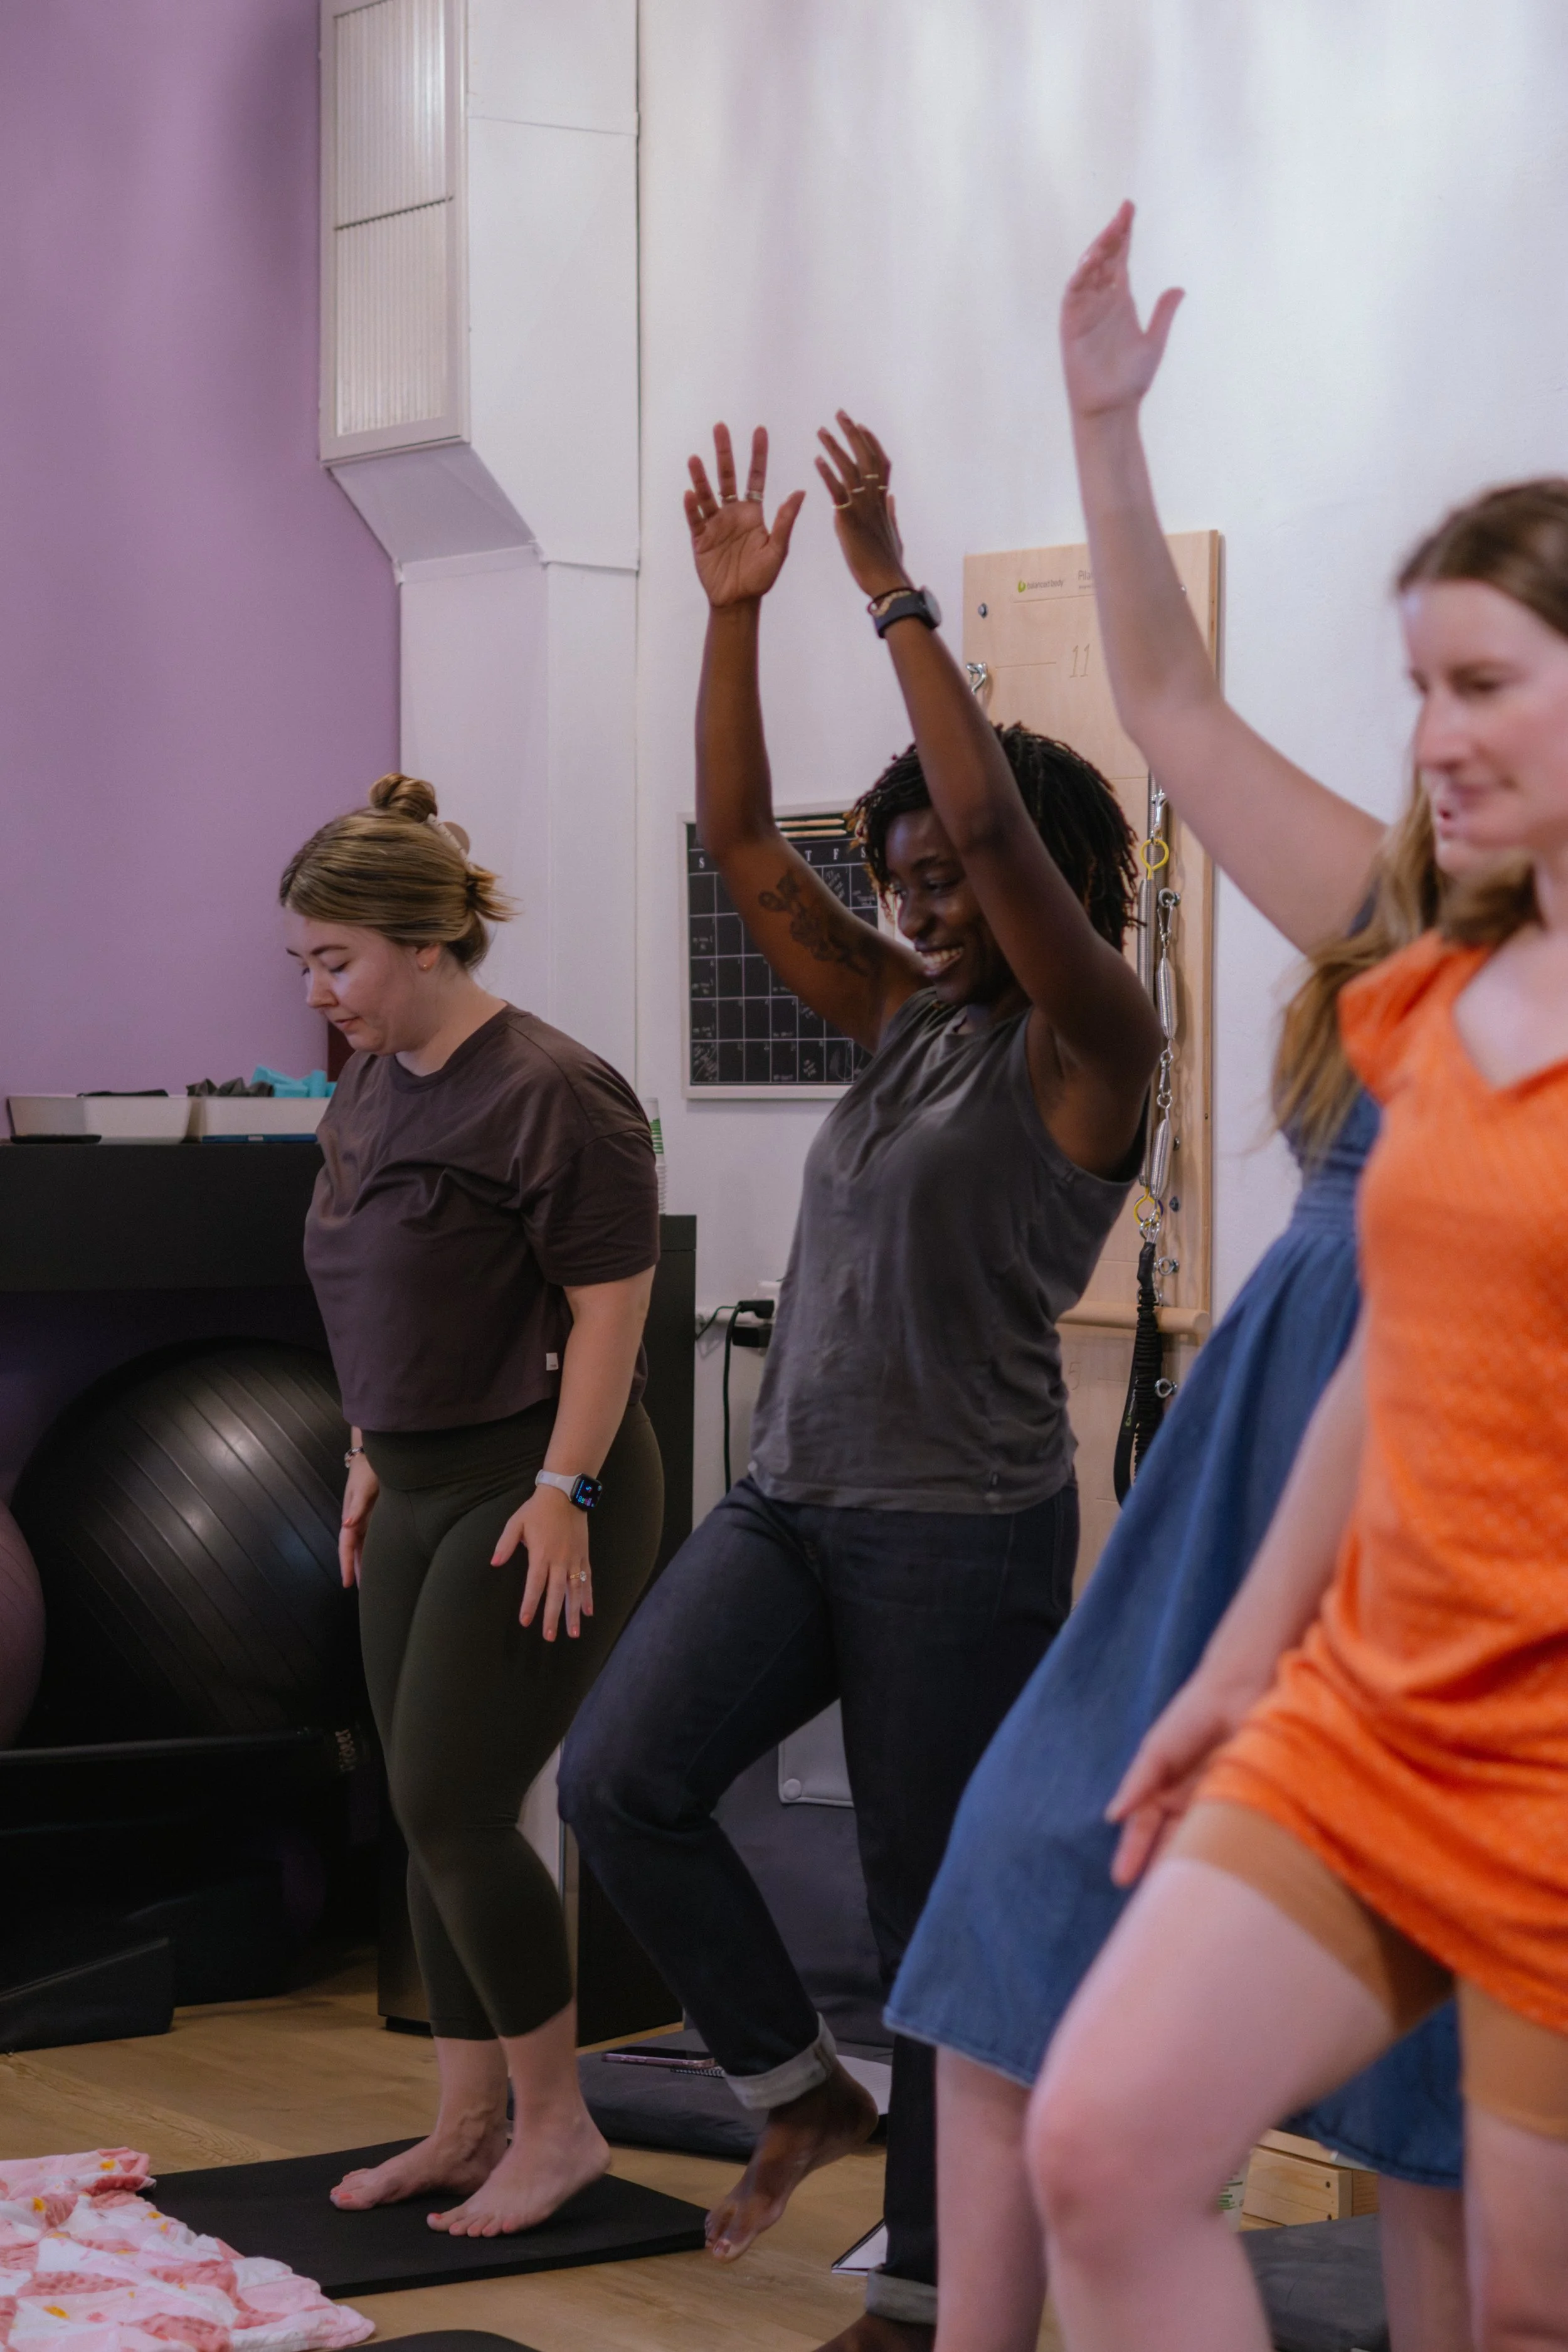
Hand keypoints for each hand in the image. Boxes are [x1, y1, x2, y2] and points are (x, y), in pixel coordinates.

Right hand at [339, 1455, 378, 1588]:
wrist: (372, 1456)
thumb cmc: (367, 1472)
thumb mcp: (364, 1489)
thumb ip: (357, 1507)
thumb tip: (347, 1525)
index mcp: (351, 1517)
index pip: (346, 1546)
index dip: (346, 1565)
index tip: (347, 1583)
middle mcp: (355, 1521)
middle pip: (353, 1551)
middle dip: (355, 1569)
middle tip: (362, 1591)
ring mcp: (363, 1518)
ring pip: (362, 1546)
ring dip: (363, 1562)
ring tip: (370, 1580)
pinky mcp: (372, 1514)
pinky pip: (370, 1537)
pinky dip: (371, 1550)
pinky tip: (378, 1558)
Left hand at [493, 1485, 592, 1641]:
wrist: (565, 1494)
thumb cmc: (537, 1510)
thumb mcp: (516, 1523)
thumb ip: (505, 1544)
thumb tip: (494, 1563)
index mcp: (541, 1554)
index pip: (534, 1584)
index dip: (530, 1603)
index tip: (526, 1621)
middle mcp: (559, 1560)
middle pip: (556, 1593)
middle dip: (553, 1616)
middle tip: (549, 1636)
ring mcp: (574, 1559)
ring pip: (574, 1590)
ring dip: (573, 1612)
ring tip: (573, 1632)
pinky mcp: (583, 1556)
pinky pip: (587, 1579)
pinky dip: (588, 1596)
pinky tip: (588, 1612)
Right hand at [685, 424, 804, 607]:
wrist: (738, 601)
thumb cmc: (760, 578)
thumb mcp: (778, 549)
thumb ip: (785, 521)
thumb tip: (799, 491)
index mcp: (752, 513)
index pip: (755, 477)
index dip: (758, 454)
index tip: (759, 430)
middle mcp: (732, 513)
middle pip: (727, 476)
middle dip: (724, 452)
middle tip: (720, 427)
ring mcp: (714, 524)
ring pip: (707, 494)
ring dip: (701, 477)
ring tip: (695, 459)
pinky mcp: (700, 538)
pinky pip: (695, 519)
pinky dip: (692, 507)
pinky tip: (689, 494)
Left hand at [815, 412, 910, 601]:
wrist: (886, 580)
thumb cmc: (888, 562)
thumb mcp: (893, 532)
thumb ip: (890, 513)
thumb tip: (890, 498)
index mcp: (883, 500)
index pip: (880, 462)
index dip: (871, 442)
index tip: (861, 427)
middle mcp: (875, 498)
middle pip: (866, 456)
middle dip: (853, 433)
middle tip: (840, 414)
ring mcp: (863, 506)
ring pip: (849, 468)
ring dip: (835, 446)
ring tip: (822, 431)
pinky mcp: (849, 518)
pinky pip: (837, 489)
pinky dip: (827, 473)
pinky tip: (817, 459)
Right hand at [1061, 201, 1183, 421]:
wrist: (1113, 408)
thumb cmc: (1131, 380)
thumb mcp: (1154, 341)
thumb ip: (1163, 313)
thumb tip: (1179, 289)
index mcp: (1121, 301)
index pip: (1121, 259)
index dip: (1125, 234)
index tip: (1130, 209)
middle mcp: (1102, 302)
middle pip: (1105, 259)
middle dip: (1112, 234)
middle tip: (1123, 212)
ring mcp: (1085, 312)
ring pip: (1088, 272)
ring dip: (1097, 251)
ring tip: (1109, 232)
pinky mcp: (1071, 326)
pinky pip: (1072, 295)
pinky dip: (1080, 277)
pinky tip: (1091, 261)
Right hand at [1104, 1664, 1259, 1885]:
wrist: (1240, 1693)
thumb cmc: (1192, 1716)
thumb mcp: (1158, 1750)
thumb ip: (1138, 1782)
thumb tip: (1112, 1817)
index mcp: (1163, 1790)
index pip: (1143, 1830)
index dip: (1132, 1854)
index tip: (1122, 1881)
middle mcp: (1188, 1804)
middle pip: (1171, 1844)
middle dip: (1163, 1872)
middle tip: (1156, 1904)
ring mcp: (1217, 1806)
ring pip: (1201, 1845)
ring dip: (1194, 1869)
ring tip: (1186, 1899)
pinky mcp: (1246, 1805)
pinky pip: (1233, 1835)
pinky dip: (1226, 1854)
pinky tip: (1224, 1876)